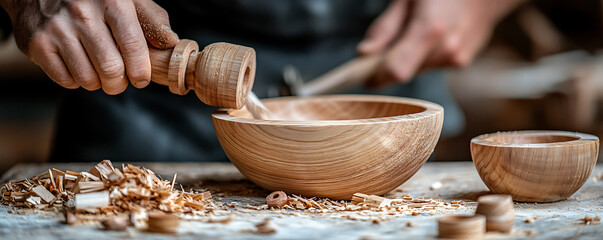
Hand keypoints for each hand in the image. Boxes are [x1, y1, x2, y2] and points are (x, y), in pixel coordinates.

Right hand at [0, 0, 178, 93]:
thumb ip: (151, 18)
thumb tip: (171, 42)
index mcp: (111, 1)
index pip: (133, 46)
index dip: (141, 71)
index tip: (141, 79)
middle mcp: (82, 13)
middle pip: (111, 68)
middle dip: (120, 83)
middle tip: (120, 80)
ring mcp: (57, 29)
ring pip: (88, 78)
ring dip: (99, 83)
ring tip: (99, 72)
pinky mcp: (36, 44)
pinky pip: (65, 80)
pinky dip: (76, 81)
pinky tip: (79, 66)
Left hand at [357, 0, 524, 86]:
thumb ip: (385, 27)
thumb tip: (364, 53)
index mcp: (430, 29)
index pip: (396, 71)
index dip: (376, 77)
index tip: (362, 76)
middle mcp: (446, 49)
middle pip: (404, 72)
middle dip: (389, 64)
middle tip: (384, 46)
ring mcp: (457, 57)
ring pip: (417, 69)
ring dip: (409, 58)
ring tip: (415, 31)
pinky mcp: (462, 62)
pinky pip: (432, 65)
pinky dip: (425, 55)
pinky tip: (433, 35)